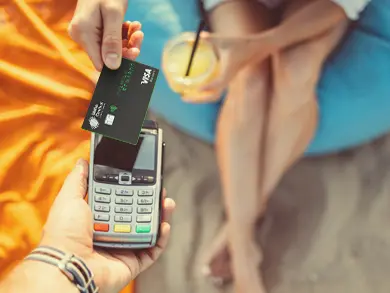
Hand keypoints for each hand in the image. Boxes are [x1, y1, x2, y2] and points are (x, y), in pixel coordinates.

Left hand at [40, 159, 175, 292]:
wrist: (68, 265)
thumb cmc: (64, 234)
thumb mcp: (69, 199)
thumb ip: (78, 180)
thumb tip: (83, 162)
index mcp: (98, 218)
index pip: (121, 200)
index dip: (133, 189)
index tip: (143, 178)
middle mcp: (112, 232)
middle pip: (138, 213)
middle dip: (152, 200)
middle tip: (159, 188)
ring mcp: (123, 247)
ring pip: (149, 229)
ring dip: (160, 215)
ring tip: (166, 202)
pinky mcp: (133, 262)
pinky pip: (153, 250)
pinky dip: (161, 238)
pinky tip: (164, 225)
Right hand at [68, 0, 143, 69]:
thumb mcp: (113, 14)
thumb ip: (112, 40)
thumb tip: (112, 66)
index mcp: (82, 34)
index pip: (101, 64)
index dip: (119, 63)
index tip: (135, 51)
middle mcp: (82, 37)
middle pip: (108, 57)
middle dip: (126, 48)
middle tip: (139, 35)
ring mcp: (88, 34)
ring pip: (112, 49)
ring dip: (127, 41)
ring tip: (136, 28)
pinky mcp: (94, 31)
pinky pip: (111, 40)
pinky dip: (123, 35)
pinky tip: (130, 25)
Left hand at [181, 31, 274, 102]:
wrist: (257, 49)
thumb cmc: (241, 43)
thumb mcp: (224, 40)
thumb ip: (210, 39)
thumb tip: (198, 36)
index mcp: (228, 72)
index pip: (218, 84)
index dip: (208, 87)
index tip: (197, 89)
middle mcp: (227, 79)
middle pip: (213, 96)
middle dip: (198, 99)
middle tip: (183, 98)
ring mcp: (226, 81)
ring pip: (213, 95)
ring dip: (200, 98)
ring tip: (186, 96)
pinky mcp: (226, 80)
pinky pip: (213, 90)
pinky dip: (203, 92)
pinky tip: (193, 88)